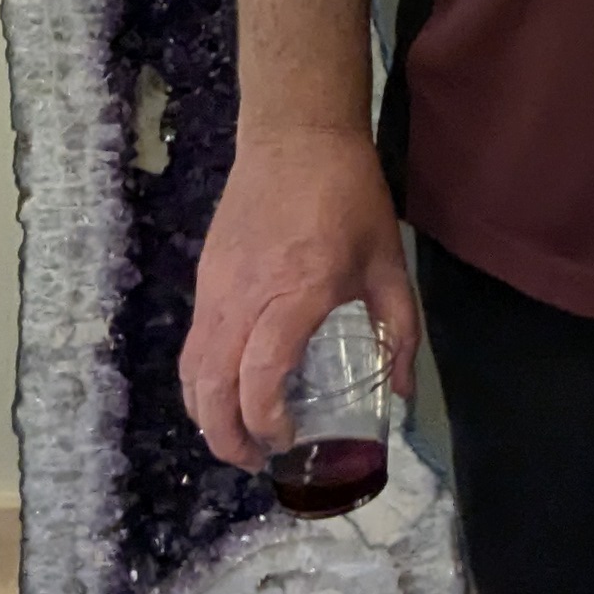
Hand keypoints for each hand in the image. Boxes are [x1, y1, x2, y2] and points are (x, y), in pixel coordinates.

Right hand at [179, 124, 418, 466]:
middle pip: (212, 385)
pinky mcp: (205, 276)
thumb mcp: (389, 262)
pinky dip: (201, 379)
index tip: (286, 440)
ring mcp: (217, 286)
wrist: (296, 134)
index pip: (259, 374)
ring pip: (191, 368)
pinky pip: (193, 342)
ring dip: (205, 414)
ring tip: (237, 437)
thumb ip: (399, 331)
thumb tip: (401, 396)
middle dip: (226, 436)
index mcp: (297, 291)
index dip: (265, 420)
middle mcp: (245, 296)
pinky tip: (227, 391)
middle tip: (255, 459)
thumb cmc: (350, 196)